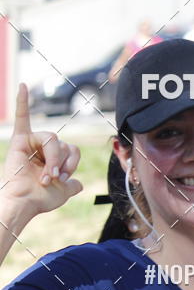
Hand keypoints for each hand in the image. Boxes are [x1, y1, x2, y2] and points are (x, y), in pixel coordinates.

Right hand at [0, 84, 81, 219]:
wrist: (26, 203)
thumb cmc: (41, 199)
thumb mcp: (63, 191)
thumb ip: (73, 185)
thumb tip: (77, 183)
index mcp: (54, 157)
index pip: (73, 149)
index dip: (72, 163)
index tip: (64, 180)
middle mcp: (44, 148)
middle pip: (64, 144)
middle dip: (62, 163)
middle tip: (52, 179)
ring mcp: (32, 142)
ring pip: (53, 139)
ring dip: (53, 159)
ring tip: (44, 175)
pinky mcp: (20, 140)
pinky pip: (22, 117)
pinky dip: (22, 101)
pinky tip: (22, 86)